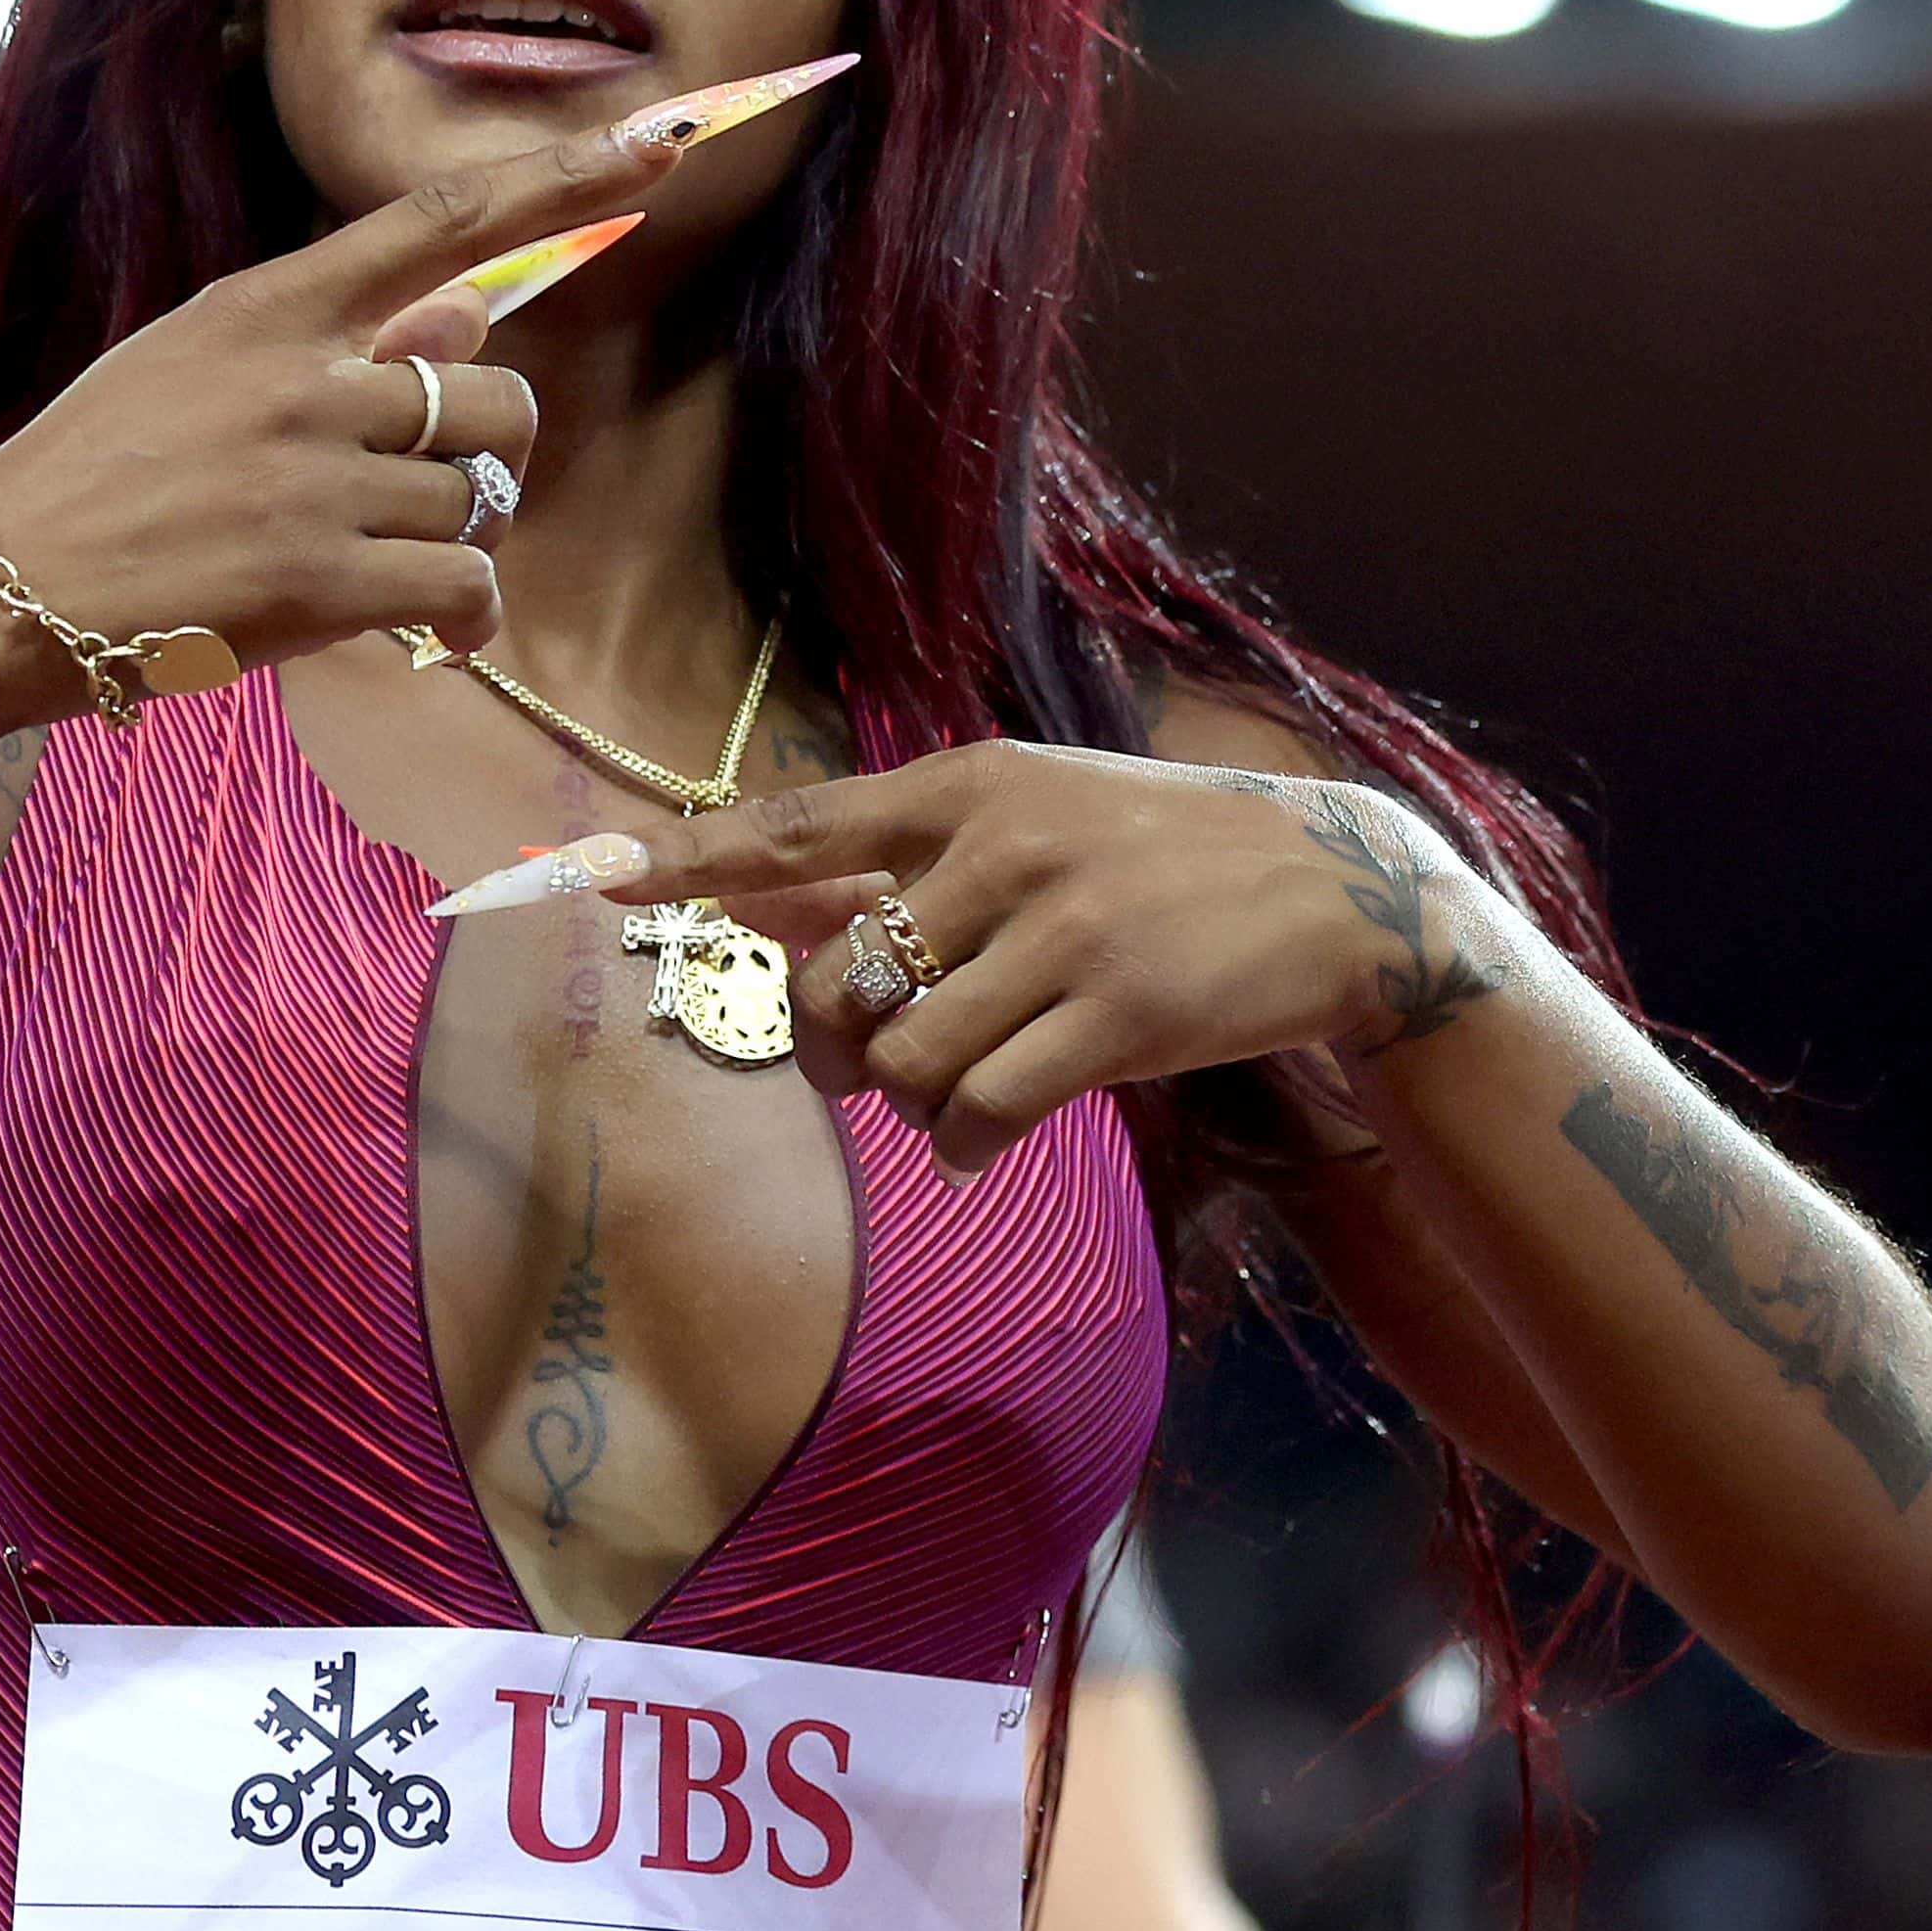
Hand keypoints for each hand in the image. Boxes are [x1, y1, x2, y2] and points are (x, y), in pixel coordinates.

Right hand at [0, 116, 662, 677]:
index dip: (563, 182)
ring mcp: (315, 481)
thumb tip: (465, 320)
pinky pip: (465, 587)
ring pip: (476, 500)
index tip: (658, 146)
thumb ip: (332, 340)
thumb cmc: (94, 479)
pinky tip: (428, 631)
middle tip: (420, 494)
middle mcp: (304, 380)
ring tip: (374, 562)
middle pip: (492, 400)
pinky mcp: (321, 583)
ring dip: (453, 540)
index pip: (442, 222)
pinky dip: (467, 617)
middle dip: (486, 454)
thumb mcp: (195, 368)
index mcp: (269, 309)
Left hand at [597, 744, 1519, 1172]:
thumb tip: (772, 919)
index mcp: (972, 785)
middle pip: (838, 983)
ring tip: (966, 1096)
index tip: (595, 889)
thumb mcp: (1042, 822)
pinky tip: (993, 1135)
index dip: (690, 864)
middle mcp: (1003, 844)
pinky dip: (968, 1145)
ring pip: (904, 1062)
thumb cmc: (1165, 863)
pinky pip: (981, 1112)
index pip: (798, 827)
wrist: (1335, 890)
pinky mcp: (1118, 1012)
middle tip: (882, 1066)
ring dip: (915, 1107)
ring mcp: (1062, 928)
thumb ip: (915, 866)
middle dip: (837, 1051)